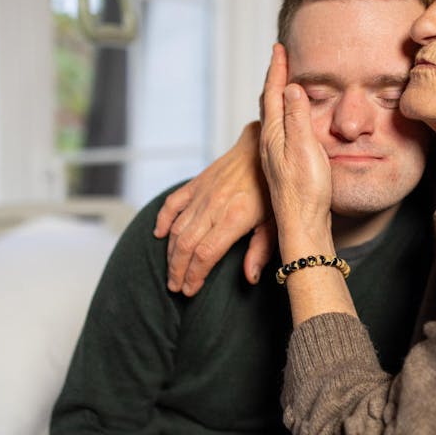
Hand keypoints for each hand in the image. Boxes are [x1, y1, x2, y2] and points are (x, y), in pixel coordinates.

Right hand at [153, 122, 274, 295]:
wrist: (264, 146)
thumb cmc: (275, 186)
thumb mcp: (277, 220)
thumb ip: (262, 249)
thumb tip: (250, 277)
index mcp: (235, 217)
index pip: (206, 253)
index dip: (195, 275)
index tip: (190, 290)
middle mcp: (215, 206)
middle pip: (186, 245)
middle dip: (178, 270)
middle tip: (175, 287)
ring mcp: (203, 193)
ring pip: (176, 229)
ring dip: (170, 253)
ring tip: (171, 272)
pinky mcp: (197, 183)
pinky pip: (173, 204)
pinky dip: (163, 220)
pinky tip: (158, 235)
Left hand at [259, 43, 333, 259]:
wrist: (302, 224)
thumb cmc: (305, 190)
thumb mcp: (304, 148)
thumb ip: (297, 118)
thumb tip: (291, 87)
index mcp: (274, 133)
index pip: (275, 93)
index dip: (278, 69)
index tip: (279, 48)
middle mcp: (270, 142)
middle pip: (270, 101)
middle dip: (275, 78)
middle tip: (279, 58)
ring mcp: (275, 155)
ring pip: (274, 116)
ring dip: (278, 95)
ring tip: (283, 82)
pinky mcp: (283, 166)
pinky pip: (280, 130)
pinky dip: (284, 115)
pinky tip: (288, 123)